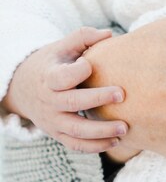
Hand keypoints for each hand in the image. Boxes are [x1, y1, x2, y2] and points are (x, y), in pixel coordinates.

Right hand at [2, 27, 127, 152]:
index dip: (76, 71)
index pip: (60, 77)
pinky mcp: (58, 134)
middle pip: (71, 103)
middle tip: (122, 94)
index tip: (91, 64)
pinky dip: (96, 146)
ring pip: (76, 130)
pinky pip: (76, 145)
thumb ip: (83, 38)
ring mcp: (53, 120)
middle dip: (97, 99)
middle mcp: (49, 101)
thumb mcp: (61, 48)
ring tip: (125, 127)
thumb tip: (109, 34)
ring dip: (101, 131)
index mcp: (48, 77)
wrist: (25, 89)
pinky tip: (117, 141)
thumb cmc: (53, 64)